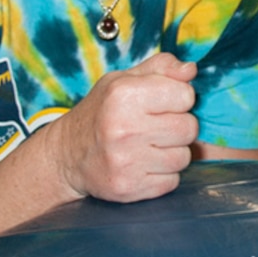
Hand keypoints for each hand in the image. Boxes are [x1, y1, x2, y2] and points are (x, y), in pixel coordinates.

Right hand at [59, 53, 197, 202]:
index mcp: (124, 94)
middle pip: (189, 128)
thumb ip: (161, 68)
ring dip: (172, 152)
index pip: (186, 95)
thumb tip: (191, 70)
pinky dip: (163, 175)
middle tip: (156, 127)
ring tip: (149, 146)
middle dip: (178, 126)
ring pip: (183, 157)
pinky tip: (143, 165)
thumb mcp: (123, 80)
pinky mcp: (129, 188)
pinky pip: (172, 181)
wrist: (66, 155)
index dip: (178, 98)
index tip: (162, 103)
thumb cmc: (101, 112)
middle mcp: (124, 128)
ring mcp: (126, 161)